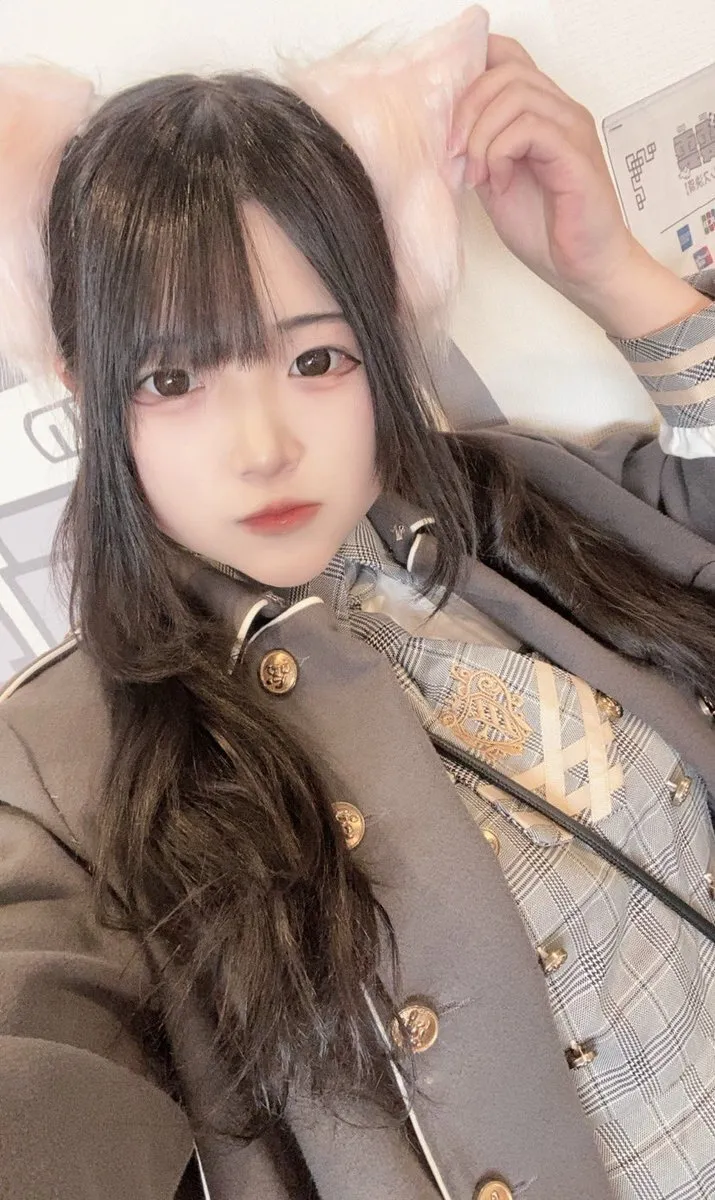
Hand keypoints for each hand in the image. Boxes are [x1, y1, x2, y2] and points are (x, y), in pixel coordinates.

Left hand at [449, 33, 709, 335]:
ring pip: (515, 95)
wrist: (583, 269)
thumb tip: (446, 129)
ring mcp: (572, 128)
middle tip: (455, 155)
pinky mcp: (576, 154)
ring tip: (478, 177)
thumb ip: (479, 148)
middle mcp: (561, 110)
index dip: (472, 74)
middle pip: (506, 72)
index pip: (508, 57)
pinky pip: (529, 128)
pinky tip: (498, 184)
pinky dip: (500, 153)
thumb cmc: (546, 230)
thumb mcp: (495, 181)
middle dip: (467, 111)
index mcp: (543, 111)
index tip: (450, 122)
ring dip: (481, 137)